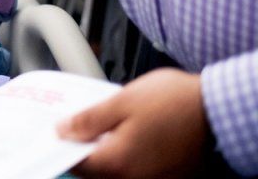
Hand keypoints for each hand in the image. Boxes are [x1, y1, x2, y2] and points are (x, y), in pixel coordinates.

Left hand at [58, 68, 208, 177]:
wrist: (218, 108)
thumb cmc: (174, 102)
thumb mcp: (121, 102)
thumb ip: (88, 120)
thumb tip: (63, 130)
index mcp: (119, 163)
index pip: (78, 164)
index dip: (62, 147)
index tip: (55, 133)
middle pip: (96, 171)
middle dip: (83, 150)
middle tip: (75, 126)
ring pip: (117, 172)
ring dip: (105, 153)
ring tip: (100, 127)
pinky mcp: (170, 175)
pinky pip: (137, 170)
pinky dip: (127, 156)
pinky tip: (125, 135)